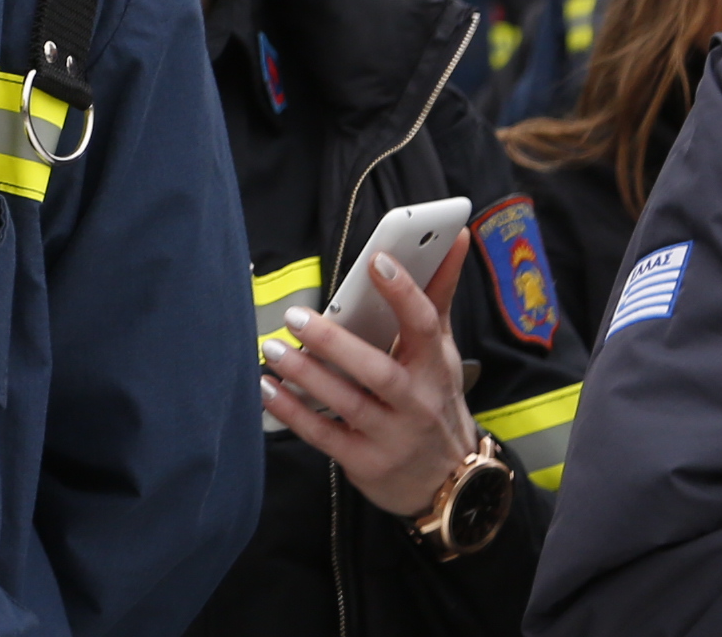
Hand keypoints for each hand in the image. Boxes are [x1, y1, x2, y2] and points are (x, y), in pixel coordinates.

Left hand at [260, 253, 478, 523]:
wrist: (449, 485)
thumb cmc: (436, 402)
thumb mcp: (443, 352)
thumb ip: (439, 295)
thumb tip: (454, 236)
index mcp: (435, 366)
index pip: (424, 325)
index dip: (404, 293)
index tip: (376, 261)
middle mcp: (416, 403)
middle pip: (377, 371)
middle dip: (335, 344)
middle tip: (295, 316)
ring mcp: (391, 437)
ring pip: (347, 404)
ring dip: (306, 376)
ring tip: (273, 348)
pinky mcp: (366, 463)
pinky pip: (324, 436)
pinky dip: (293, 414)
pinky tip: (267, 389)